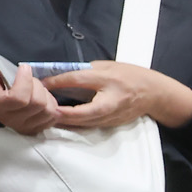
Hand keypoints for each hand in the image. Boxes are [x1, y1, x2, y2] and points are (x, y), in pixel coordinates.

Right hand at [0, 58, 60, 135]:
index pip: (19, 98)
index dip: (26, 80)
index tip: (23, 67)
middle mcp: (8, 119)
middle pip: (38, 104)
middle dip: (37, 85)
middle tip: (28, 78)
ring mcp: (22, 126)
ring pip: (48, 111)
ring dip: (46, 94)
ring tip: (33, 87)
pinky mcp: (34, 128)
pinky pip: (53, 118)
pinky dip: (51, 104)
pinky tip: (40, 96)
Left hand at [44, 61, 191, 129]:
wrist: (154, 93)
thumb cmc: (130, 75)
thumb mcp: (108, 66)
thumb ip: (86, 71)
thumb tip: (61, 74)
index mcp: (109, 80)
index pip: (77, 80)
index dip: (56, 82)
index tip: (40, 82)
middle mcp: (109, 101)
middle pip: (77, 110)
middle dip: (56, 110)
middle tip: (38, 107)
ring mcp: (111, 115)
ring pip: (81, 122)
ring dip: (62, 120)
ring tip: (44, 115)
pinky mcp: (110, 123)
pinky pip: (87, 125)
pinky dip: (73, 123)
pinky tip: (60, 120)